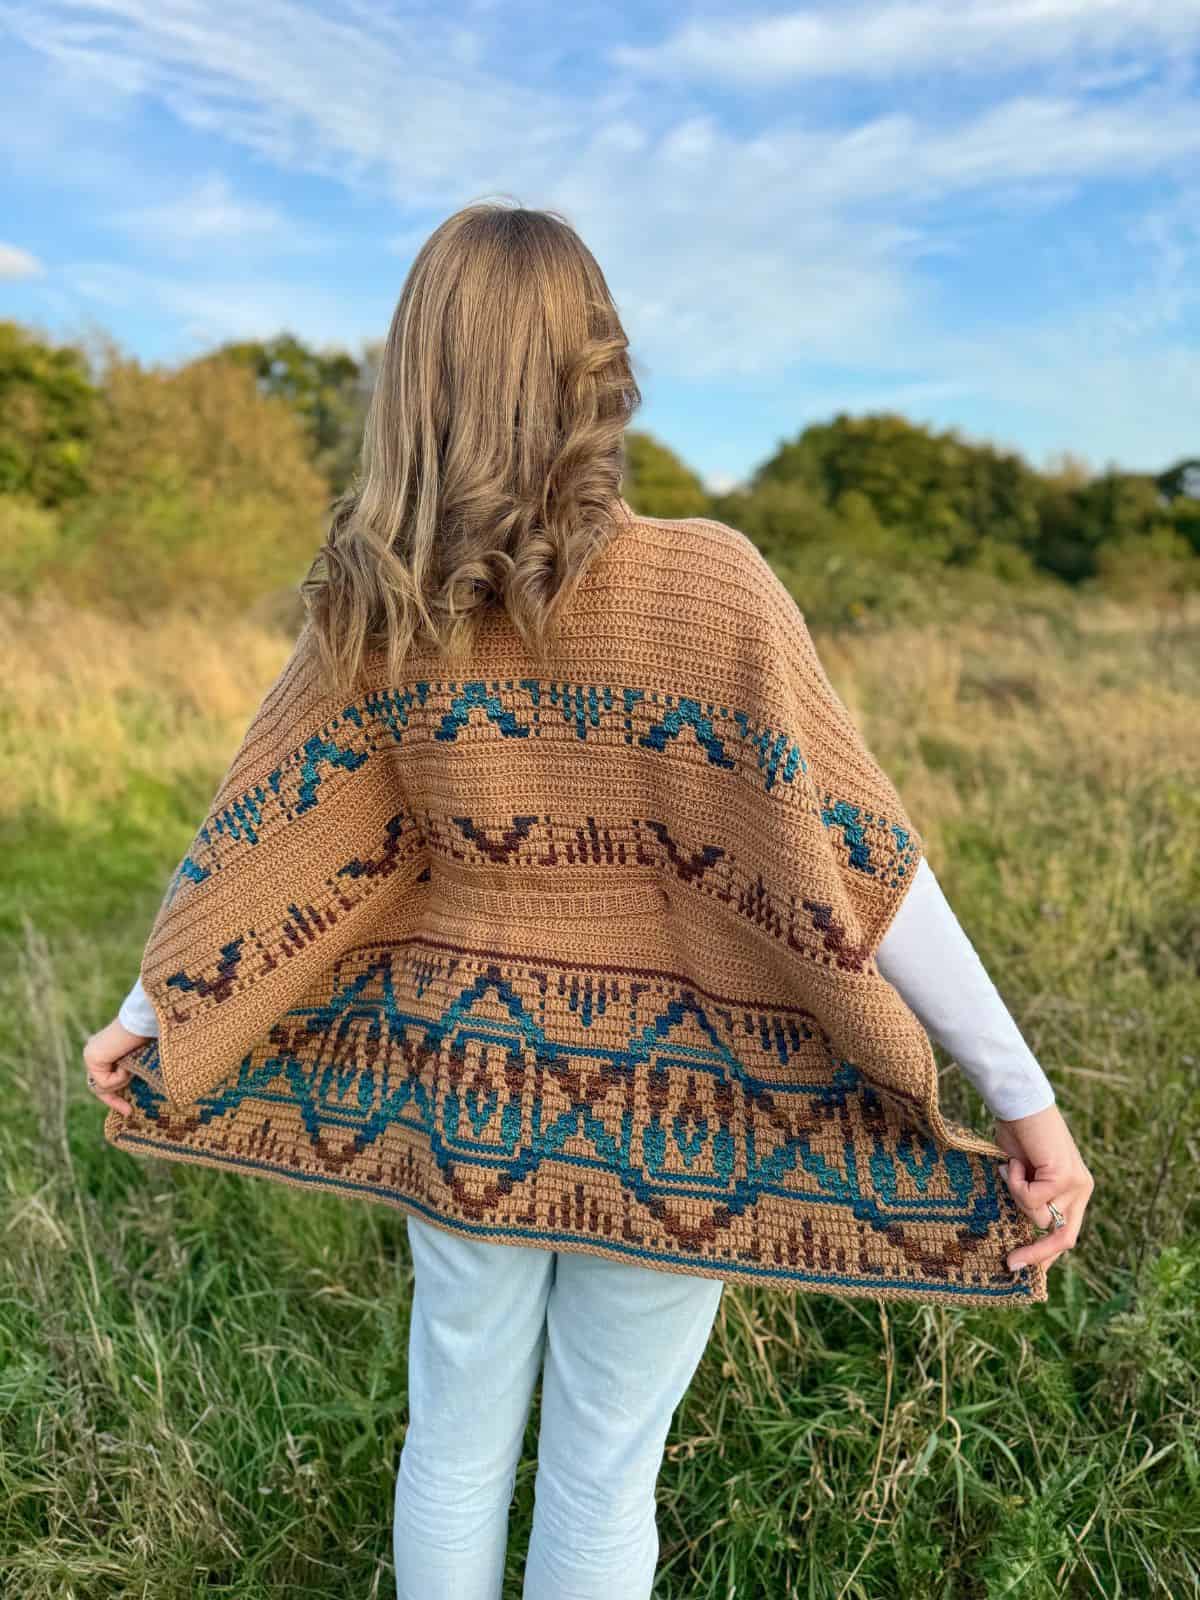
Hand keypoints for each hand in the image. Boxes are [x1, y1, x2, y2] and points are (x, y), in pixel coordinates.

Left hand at [82, 1018, 148, 1115]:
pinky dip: (119, 1077)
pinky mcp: (91, 1057)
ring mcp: (91, 1054)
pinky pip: (104, 1082)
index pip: (105, 1079)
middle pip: (100, 1086)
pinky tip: (125, 1063)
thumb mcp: (141, 1060)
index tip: (129, 1111)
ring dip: (122, 1081)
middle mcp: (95, 1051)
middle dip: (115, 1101)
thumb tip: (138, 1096)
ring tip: (132, 1068)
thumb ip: (133, 1072)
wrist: (143, 1023)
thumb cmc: (151, 1037)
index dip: (115, 1097)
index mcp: (107, 1049)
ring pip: (103, 1085)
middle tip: (129, 1112)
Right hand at [994, 1102, 1093, 1272]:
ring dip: (1016, 1196)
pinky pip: (1032, 1198)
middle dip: (1036, 1254)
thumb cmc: (1017, 1134)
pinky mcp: (1065, 1176)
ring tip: (1011, 1168)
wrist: (1019, 1103)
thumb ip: (1029, 1197)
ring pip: (1040, 1217)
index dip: (1047, 1256)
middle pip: (1063, 1238)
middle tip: (1011, 1263)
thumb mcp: (1023, 1174)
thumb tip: (1017, 1231)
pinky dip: (1015, 1183)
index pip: (1066, 1233)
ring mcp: (1077, 1184)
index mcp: (1075, 1190)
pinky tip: (1014, 1162)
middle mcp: (1082, 1189)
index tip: (1024, 1271)